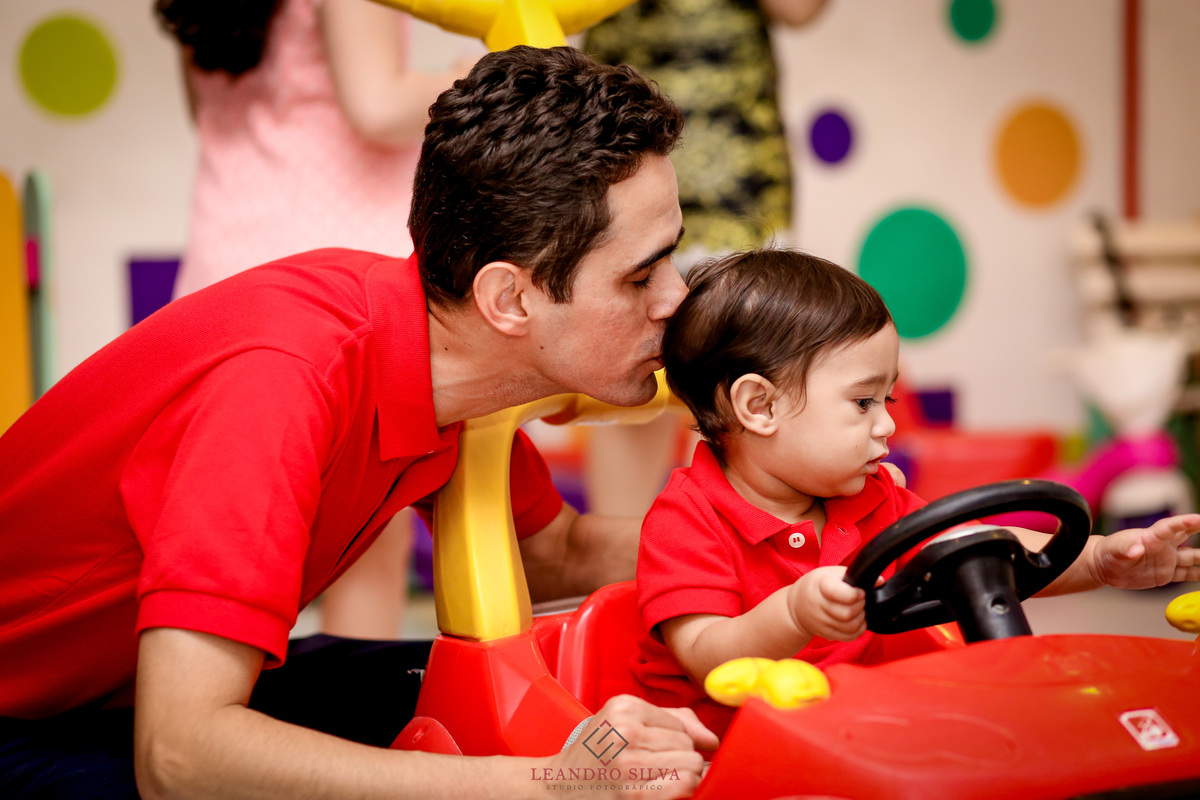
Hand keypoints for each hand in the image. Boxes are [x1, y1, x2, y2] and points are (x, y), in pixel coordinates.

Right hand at [539, 695, 715, 798]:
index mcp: (624, 706)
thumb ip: (673, 721)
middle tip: (653, 768)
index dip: (676, 742)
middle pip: (687, 745)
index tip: (654, 752)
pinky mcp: (635, 793)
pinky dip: (681, 790)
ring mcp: (629, 763)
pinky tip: (661, 790)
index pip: (680, 724)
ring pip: (691, 765)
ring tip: (655, 779)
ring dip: (681, 777)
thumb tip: (712, 740)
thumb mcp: (624, 722)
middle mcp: (626, 730)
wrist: (559, 787)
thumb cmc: (595, 755)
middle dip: (680, 759)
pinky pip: (684, 786)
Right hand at [787, 565, 866, 641]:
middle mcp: (818, 604)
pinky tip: (858, 622)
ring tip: (860, 611)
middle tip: (861, 601)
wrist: (795, 605)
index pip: (840, 593)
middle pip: (848, 613)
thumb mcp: (832, 573)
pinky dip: (858, 631)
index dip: (855, 594)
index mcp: (821, 585)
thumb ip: (855, 575)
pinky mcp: (825, 633)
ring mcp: (821, 621)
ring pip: (850, 627)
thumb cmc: (817, 586)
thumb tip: (880, 581)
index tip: (860, 592)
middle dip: (861, 607)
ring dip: (861, 619)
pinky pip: (847, 637)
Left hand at [1092, 514, 1199, 588]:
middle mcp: (1164, 547)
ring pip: (1193, 558)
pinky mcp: (1166, 573)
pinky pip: (1187, 574)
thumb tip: (1136, 550)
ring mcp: (1167, 559)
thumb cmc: (1109, 553)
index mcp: (1152, 537)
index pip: (1172, 527)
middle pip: (1188, 537)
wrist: (1105, 566)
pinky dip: (1199, 575)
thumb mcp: (1114, 550)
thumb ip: (1125, 550)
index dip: (1186, 522)